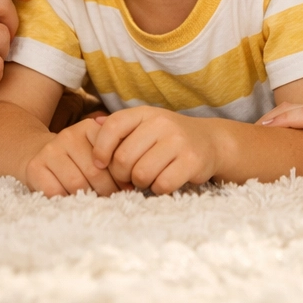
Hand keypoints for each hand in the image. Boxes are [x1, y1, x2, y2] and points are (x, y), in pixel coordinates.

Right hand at [25, 118, 127, 196]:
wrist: (37, 152)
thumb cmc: (77, 157)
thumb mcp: (96, 150)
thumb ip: (115, 157)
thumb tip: (134, 182)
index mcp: (89, 128)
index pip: (112, 155)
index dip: (121, 177)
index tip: (126, 188)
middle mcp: (68, 135)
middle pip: (95, 173)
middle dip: (107, 191)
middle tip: (113, 201)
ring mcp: (50, 150)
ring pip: (77, 184)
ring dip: (88, 199)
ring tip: (95, 202)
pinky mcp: (35, 167)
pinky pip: (56, 192)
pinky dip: (66, 202)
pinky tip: (72, 202)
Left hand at [90, 108, 222, 194]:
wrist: (209, 142)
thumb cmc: (168, 138)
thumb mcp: (145, 125)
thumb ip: (120, 127)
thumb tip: (92, 125)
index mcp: (145, 113)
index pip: (113, 126)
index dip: (101, 149)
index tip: (100, 164)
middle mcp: (162, 123)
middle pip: (124, 158)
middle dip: (121, 174)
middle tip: (129, 176)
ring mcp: (178, 141)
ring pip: (141, 174)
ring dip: (140, 183)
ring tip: (147, 178)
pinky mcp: (192, 161)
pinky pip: (162, 184)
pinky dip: (158, 189)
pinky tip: (162, 182)